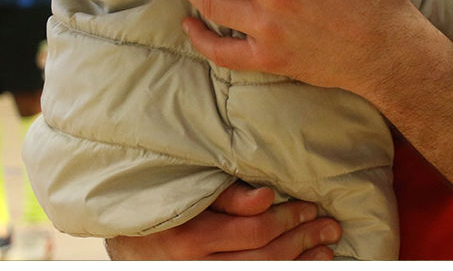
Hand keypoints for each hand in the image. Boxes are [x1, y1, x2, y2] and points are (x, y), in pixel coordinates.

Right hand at [103, 182, 339, 259]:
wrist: (122, 237)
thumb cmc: (159, 200)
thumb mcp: (188, 189)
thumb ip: (226, 194)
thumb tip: (267, 196)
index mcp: (192, 237)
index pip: (254, 233)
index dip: (288, 220)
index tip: (312, 207)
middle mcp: (196, 266)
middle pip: (263, 259)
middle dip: (302, 241)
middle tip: (331, 227)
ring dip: (298, 263)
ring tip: (325, 250)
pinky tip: (301, 265)